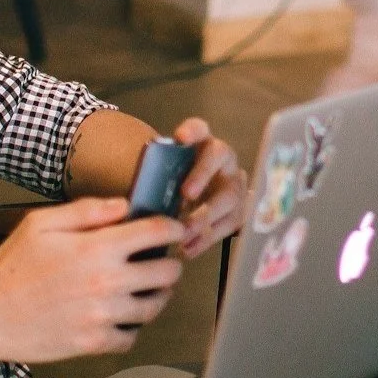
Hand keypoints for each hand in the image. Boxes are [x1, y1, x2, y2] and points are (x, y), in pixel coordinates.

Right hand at [0, 196, 184, 360]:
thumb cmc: (10, 269)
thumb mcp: (41, 224)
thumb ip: (86, 211)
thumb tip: (122, 207)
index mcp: (97, 249)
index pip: (155, 233)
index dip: (173, 228)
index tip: (175, 230)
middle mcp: (107, 282)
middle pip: (166, 272)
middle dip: (170, 263)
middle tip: (162, 262)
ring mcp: (103, 315)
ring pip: (154, 306)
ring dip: (157, 296)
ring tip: (149, 290)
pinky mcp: (94, 343)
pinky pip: (131, 337)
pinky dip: (132, 328)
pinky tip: (122, 318)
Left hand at [170, 117, 244, 257]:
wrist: (200, 200)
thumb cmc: (175, 186)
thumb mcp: (167, 177)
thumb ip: (159, 181)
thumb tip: (137, 200)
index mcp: (202, 143)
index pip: (200, 129)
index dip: (193, 131)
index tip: (181, 138)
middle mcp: (223, 159)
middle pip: (219, 157)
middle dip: (202, 175)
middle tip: (185, 194)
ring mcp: (235, 183)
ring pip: (229, 195)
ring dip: (207, 215)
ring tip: (185, 233)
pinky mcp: (240, 209)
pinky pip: (230, 223)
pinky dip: (208, 238)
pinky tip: (189, 249)